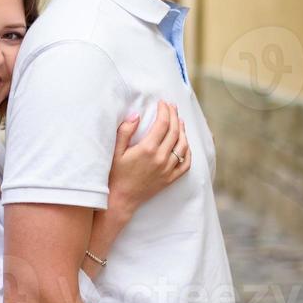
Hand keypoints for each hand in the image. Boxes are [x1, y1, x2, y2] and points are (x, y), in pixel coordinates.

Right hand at [106, 100, 190, 215]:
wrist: (120, 199)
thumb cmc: (115, 174)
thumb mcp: (115, 151)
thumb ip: (125, 131)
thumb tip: (136, 115)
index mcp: (147, 149)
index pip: (163, 123)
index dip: (164, 110)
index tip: (162, 103)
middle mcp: (161, 158)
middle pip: (175, 131)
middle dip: (174, 116)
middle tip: (171, 107)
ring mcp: (168, 170)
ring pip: (183, 146)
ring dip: (183, 131)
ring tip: (179, 121)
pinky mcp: (170, 179)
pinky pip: (186, 163)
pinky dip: (188, 151)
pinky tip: (184, 144)